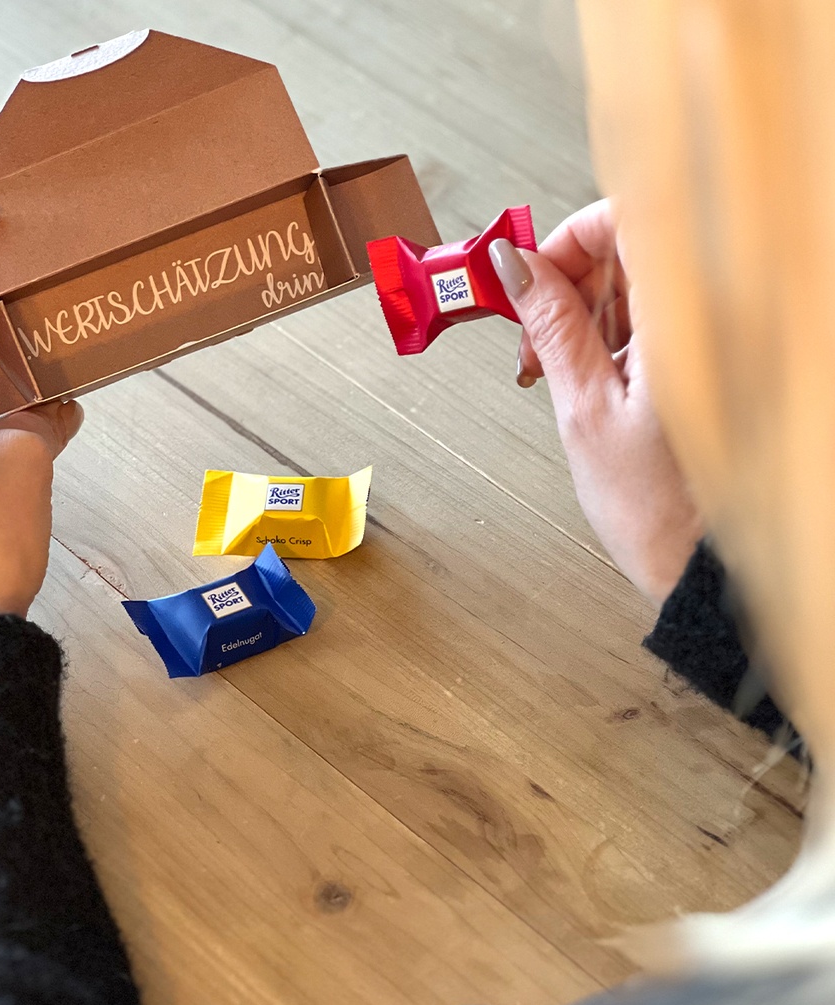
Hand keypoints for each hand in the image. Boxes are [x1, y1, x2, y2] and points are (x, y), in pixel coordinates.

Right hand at [490, 199, 700, 606]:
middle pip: (631, 246)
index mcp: (689, 319)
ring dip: (584, 310)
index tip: (528, 271)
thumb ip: (552, 326)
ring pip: (638, 281)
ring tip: (553, 366)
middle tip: (530, 331)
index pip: (631, 216)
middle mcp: (714, 316)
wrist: (703, 563)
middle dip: (567, 278)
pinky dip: (610, 333)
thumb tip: (514, 268)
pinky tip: (589, 375)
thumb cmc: (660, 508)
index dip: (570, 234)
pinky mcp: (709, 357)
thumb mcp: (585, 410)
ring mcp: (716, 336)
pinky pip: (655, 316)